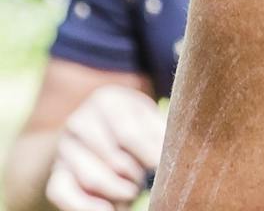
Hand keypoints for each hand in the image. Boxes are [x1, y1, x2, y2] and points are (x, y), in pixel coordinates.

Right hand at [43, 85, 161, 210]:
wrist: (94, 129)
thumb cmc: (133, 123)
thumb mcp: (148, 117)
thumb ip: (158, 132)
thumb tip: (170, 158)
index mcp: (107, 101)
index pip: (128, 134)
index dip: (148, 155)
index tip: (160, 167)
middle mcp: (79, 121)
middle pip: (112, 159)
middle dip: (134, 176)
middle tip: (146, 181)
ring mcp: (64, 148)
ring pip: (92, 178)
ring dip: (118, 191)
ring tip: (132, 191)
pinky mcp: (55, 172)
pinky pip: (62, 194)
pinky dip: (85, 207)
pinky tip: (109, 210)